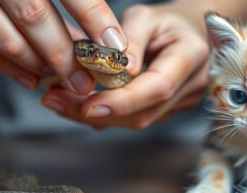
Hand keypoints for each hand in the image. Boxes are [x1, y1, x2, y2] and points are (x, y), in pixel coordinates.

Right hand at [0, 0, 129, 93]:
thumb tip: (102, 33)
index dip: (95, 19)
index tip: (116, 47)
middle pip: (35, 17)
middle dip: (66, 56)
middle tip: (87, 81)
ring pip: (7, 38)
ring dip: (39, 65)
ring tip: (64, 79)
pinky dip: (8, 67)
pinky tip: (32, 80)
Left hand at [41, 4, 208, 128]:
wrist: (186, 35)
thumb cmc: (164, 22)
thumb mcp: (146, 17)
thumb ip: (131, 41)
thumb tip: (115, 72)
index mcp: (191, 56)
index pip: (158, 87)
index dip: (122, 101)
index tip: (87, 105)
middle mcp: (191, 86)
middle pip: (145, 112)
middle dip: (99, 113)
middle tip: (55, 101)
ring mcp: (181, 103)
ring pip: (138, 121)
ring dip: (97, 116)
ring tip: (59, 102)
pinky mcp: (167, 110)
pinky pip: (136, 118)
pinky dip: (108, 114)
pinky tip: (80, 105)